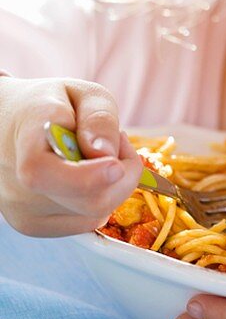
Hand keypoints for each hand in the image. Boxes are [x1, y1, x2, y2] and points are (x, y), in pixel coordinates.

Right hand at [0, 76, 141, 235]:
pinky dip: (99, 200)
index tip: (116, 164)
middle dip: (122, 174)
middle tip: (118, 143)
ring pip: (92, 214)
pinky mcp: (32, 225)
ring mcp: (21, 209)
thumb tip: (105, 153)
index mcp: (25, 139)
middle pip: (88, 201)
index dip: (87, 176)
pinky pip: (85, 222)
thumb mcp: (82, 93)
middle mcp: (16, 182)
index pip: (43, 173)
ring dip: (112, 187)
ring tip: (98, 158)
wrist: (11, 123)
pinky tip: (88, 178)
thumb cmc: (50, 104)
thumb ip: (99, 118)